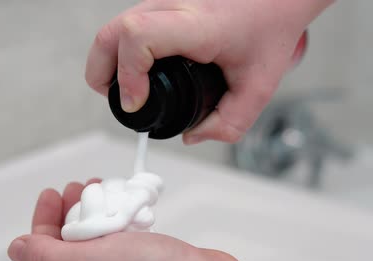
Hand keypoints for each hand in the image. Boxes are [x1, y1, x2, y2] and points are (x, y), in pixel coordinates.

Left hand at [8, 181, 283, 260]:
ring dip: (101, 209)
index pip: (45, 251)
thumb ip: (45, 255)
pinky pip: (131, 235)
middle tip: (80, 186)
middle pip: (73, 241)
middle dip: (73, 209)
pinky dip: (127, 216)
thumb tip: (16, 249)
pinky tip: (133, 206)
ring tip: (107, 190)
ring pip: (103, 236)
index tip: (53, 191)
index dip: (45, 219)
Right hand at [85, 0, 332, 143]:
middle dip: (102, 73)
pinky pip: (126, 24)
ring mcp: (164, 1)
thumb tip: (193, 135)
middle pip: (112, 32)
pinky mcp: (161, 2)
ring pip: (114, 27)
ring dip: (109, 61)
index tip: (136, 103)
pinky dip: (120, 50)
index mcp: (198, 26)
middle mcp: (174, 6)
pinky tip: (136, 69)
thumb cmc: (270, 28)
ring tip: (127, 89)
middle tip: (119, 100)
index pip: (139, 37)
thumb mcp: (259, 86)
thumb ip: (230, 123)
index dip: (127, 74)